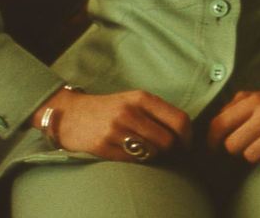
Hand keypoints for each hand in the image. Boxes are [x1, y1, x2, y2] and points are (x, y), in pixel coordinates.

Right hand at [31, 88, 191, 161]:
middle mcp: (131, 111)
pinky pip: (132, 162)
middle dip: (171, 151)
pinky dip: (136, 162)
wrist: (71, 114)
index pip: (179, 120)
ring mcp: (116, 129)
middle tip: (166, 154)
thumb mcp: (134, 100)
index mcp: (142, 97)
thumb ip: (157, 113)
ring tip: (145, 152)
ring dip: (153, 157)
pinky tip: (128, 154)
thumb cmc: (110, 109)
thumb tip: (184, 135)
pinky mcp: (103, 146)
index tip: (186, 147)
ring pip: (152, 153)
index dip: (188, 138)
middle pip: (168, 141)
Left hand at [207, 88, 259, 167]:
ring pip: (249, 156)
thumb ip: (240, 103)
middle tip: (247, 143)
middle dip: (237, 148)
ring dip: (256, 153)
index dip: (211, 139)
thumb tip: (218, 118)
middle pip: (232, 145)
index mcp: (255, 100)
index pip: (220, 122)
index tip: (212, 148)